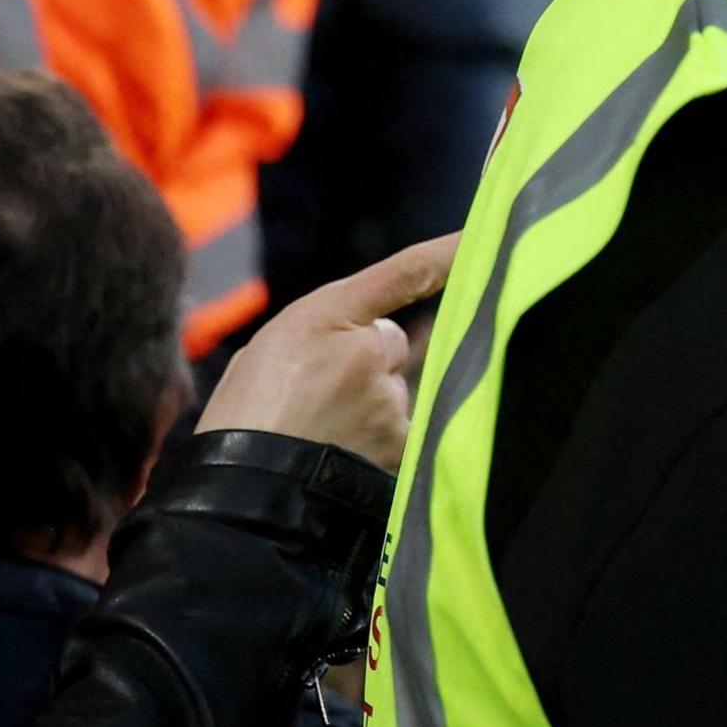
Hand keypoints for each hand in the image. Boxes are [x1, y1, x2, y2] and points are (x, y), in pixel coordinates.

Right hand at [197, 235, 456, 472]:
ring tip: (320, 431)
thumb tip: (365, 343)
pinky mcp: (401, 441)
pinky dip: (377, 438)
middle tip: (318, 395)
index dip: (448, 252)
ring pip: (393, 389)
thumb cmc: (244, 417)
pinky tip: (339, 452)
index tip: (484, 235)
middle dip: (367, 360)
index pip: (404, 272)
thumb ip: (322, 333)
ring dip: (368, 404)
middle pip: (390, 342)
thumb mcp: (268, 352)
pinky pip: (400, 427)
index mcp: (325, 316)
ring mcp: (389, 398)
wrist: (241, 491)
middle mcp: (369, 349)